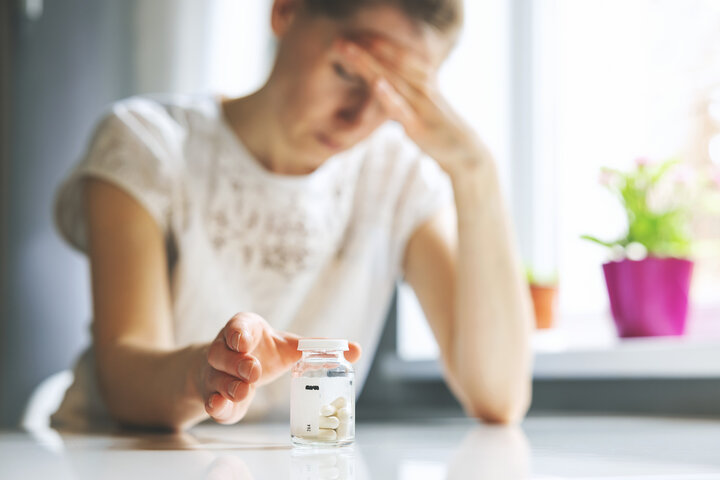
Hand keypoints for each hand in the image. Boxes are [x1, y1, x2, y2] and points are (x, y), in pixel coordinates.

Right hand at [196, 312, 361, 423]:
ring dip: (229, 385)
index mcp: (243, 330)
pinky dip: (215, 405)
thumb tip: (357, 349)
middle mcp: (224, 350)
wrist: (232, 367)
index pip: (236, 326)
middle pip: (221, 353)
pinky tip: (222, 405)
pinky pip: (210, 401)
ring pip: (215, 378)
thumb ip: (317, 347)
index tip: (244, 341)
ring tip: (246, 391)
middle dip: (238, 363)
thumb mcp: (289, 346)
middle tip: (254, 370)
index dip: (238, 332)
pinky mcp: (214, 396)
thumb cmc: (263, 351)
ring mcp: (216, 374)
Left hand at [335, 35, 490, 176]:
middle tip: (340, 40)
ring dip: (369, 64)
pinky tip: (377, 83)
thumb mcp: (422, 101)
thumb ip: (404, 89)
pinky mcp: (418, 125)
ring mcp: (420, 104)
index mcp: (423, 76)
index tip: (351, 34)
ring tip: (349, 51)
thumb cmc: (439, 125)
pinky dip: (389, 95)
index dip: (373, 43)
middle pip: (389, 62)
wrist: (464, 150)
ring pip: (391, 79)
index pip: (395, 54)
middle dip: (364, 49)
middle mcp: (422, 84)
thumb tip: (381, 82)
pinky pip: (401, 108)